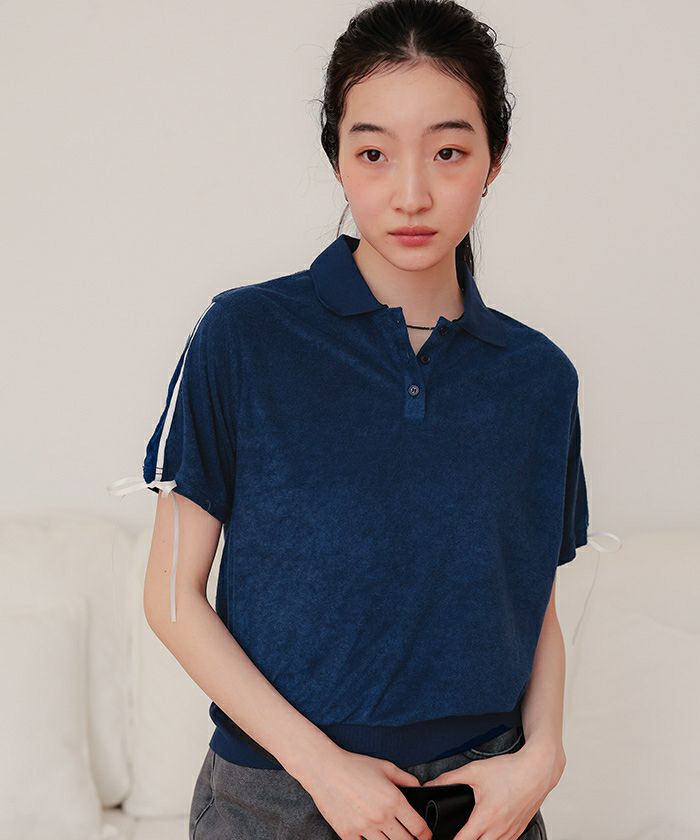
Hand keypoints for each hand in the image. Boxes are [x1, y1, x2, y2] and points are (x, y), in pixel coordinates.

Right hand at [301, 745, 433, 839]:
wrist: (325, 769)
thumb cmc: (355, 766)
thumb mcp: (386, 766)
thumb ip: (407, 779)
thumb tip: (420, 790)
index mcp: (393, 800)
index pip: (419, 828)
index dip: (426, 835)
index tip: (425, 836)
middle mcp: (381, 817)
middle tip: (409, 836)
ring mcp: (364, 828)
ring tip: (390, 835)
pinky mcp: (348, 834)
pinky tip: (371, 837)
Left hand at [420, 744, 559, 839]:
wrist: (537, 771)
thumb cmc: (509, 771)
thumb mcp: (474, 771)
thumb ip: (450, 778)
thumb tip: (431, 784)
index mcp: (485, 818)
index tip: (439, 838)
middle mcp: (499, 830)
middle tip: (455, 834)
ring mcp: (510, 833)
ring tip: (471, 833)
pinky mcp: (519, 831)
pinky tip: (487, 832)